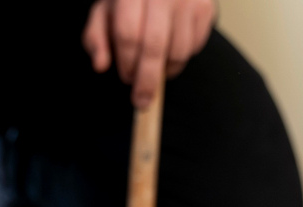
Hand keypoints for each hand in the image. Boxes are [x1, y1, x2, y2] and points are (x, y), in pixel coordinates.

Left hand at [83, 0, 215, 107]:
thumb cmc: (129, 1)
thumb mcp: (105, 13)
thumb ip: (96, 38)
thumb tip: (100, 66)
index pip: (129, 35)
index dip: (127, 63)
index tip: (127, 79)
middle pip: (155, 47)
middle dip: (147, 80)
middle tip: (142, 101)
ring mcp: (188, 0)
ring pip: (178, 51)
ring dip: (166, 71)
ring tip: (155, 67)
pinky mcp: (205, 8)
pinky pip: (195, 47)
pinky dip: (182, 58)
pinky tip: (170, 49)